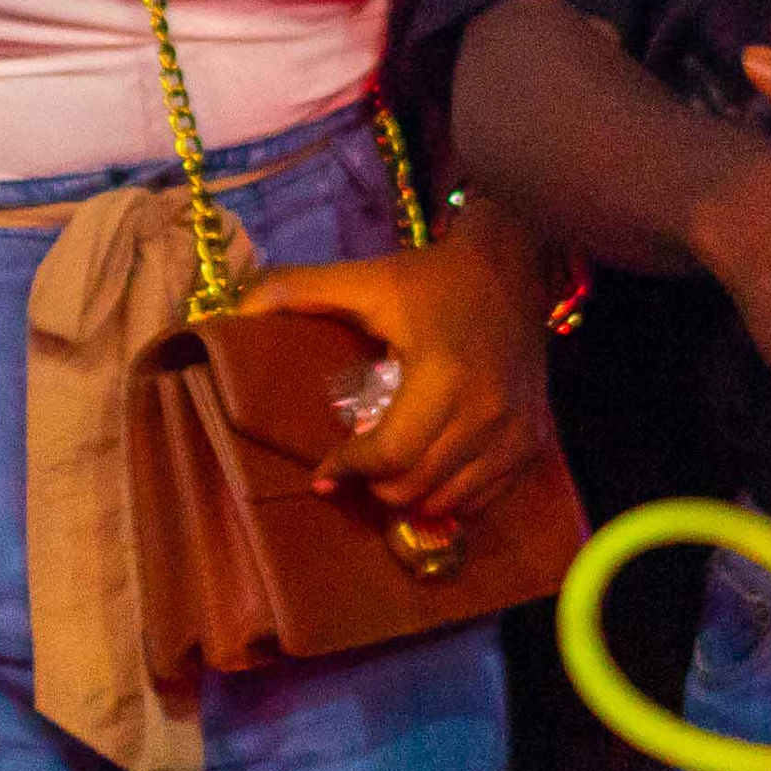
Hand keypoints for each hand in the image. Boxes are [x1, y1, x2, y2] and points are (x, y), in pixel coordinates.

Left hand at [236, 225, 553, 527]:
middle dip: (374, 487)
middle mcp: (485, 412)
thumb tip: (237, 314)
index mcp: (442, 375)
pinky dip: (452, 500)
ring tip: (383, 477)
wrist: (509, 269)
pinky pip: (486, 498)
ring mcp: (515, 432)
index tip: (321, 474)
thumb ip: (297, 290)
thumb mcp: (363, 279)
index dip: (349, 471)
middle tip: (350, 473)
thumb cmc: (429, 279)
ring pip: (451, 501)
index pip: (392, 454)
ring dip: (411, 498)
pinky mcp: (533, 442)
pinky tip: (426, 480)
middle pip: (417, 485)